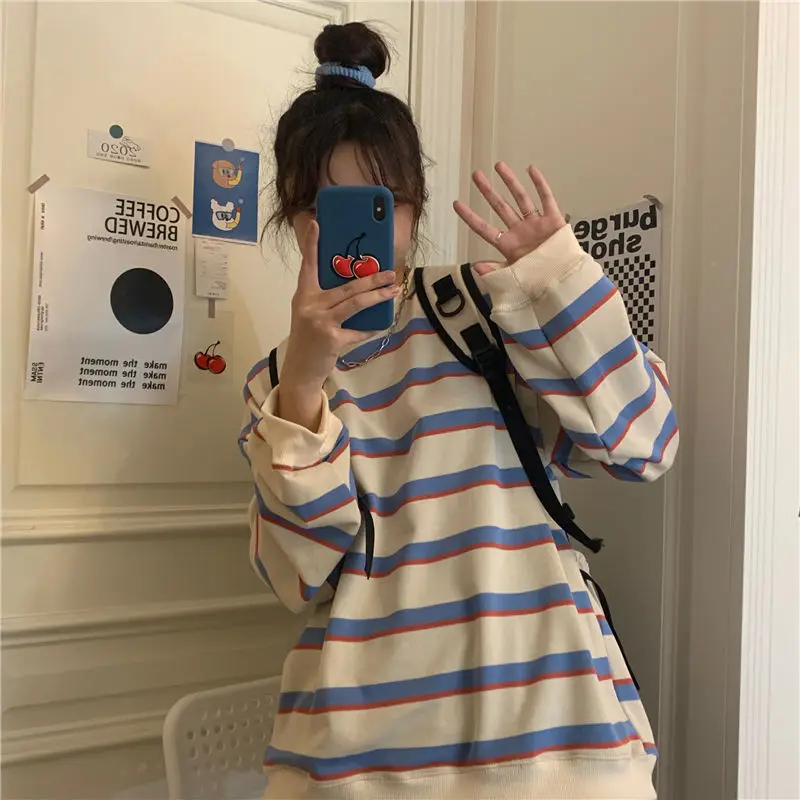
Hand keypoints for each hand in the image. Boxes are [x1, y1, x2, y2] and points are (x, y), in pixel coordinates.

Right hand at [281, 220, 399, 393]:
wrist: (299, 370)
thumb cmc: (308, 339)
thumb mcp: (310, 314)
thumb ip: (326, 299)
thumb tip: (358, 287)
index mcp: (303, 295)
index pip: (308, 265)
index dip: (312, 244)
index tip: (317, 224)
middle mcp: (310, 305)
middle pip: (347, 286)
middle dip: (372, 279)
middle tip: (390, 272)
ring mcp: (320, 322)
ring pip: (356, 303)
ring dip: (378, 296)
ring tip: (393, 290)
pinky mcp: (332, 339)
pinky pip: (358, 330)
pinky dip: (371, 327)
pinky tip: (381, 324)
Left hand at [454, 164, 566, 274]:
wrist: (563, 282)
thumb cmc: (538, 283)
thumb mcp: (511, 280)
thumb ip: (493, 271)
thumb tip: (474, 266)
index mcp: (507, 245)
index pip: (484, 228)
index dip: (470, 216)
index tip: (456, 204)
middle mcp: (519, 232)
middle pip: (500, 207)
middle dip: (487, 191)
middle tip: (476, 175)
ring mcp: (535, 224)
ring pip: (520, 198)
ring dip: (510, 182)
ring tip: (498, 165)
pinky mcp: (553, 220)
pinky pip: (546, 199)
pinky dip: (539, 184)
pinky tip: (530, 169)